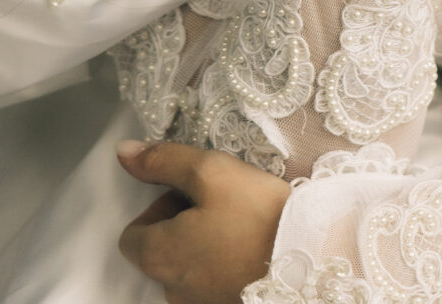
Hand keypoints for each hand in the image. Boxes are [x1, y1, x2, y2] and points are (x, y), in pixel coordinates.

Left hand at [116, 141, 289, 303]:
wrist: (318, 257)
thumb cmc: (256, 214)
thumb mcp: (207, 170)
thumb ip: (161, 160)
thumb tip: (123, 152)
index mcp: (158, 258)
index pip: (133, 233)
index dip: (158, 207)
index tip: (191, 195)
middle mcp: (173, 292)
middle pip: (160, 251)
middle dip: (181, 223)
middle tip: (218, 203)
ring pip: (188, 266)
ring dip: (203, 243)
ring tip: (238, 224)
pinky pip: (212, 280)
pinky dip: (222, 263)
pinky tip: (248, 246)